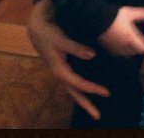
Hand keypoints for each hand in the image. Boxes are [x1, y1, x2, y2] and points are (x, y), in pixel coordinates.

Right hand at [27, 0, 109, 120]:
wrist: (36, 28)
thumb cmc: (48, 33)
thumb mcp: (61, 39)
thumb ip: (76, 47)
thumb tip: (92, 55)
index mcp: (59, 70)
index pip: (78, 84)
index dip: (92, 88)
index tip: (106, 93)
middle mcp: (60, 73)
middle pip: (74, 93)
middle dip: (86, 104)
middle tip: (97, 116)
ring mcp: (61, 71)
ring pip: (73, 89)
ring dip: (83, 98)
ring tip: (93, 108)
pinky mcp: (63, 67)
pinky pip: (73, 82)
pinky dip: (80, 87)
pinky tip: (88, 88)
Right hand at [97, 6, 143, 56]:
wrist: (96, 20)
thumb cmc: (114, 16)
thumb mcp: (130, 13)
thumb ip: (143, 13)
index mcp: (131, 39)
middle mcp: (124, 47)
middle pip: (137, 51)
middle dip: (142, 47)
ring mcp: (116, 49)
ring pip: (128, 53)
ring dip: (133, 49)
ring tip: (135, 41)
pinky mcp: (109, 49)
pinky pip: (120, 53)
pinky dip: (124, 50)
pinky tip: (123, 43)